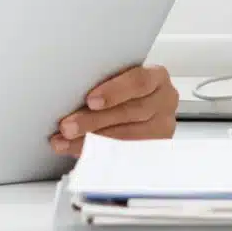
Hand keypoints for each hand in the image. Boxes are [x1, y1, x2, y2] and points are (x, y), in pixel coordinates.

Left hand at [50, 64, 178, 156]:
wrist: (133, 108)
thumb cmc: (123, 91)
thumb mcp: (116, 79)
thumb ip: (102, 81)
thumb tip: (68, 91)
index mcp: (156, 76)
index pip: (139, 81)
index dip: (114, 92)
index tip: (90, 101)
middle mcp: (164, 101)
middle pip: (131, 112)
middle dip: (95, 121)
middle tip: (68, 127)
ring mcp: (162, 126)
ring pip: (128, 136)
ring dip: (92, 140)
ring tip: (67, 141)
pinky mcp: (155, 148)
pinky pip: (126, 153)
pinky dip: (99, 152)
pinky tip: (80, 150)